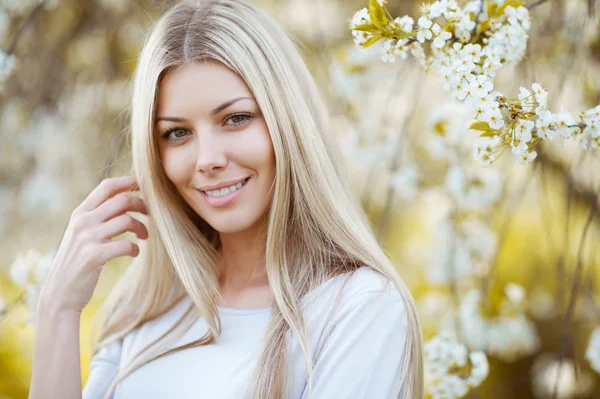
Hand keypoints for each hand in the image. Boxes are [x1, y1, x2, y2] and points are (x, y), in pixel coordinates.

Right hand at [38, 176, 147, 314]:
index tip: (144, 187)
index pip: (107, 186)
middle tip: (150, 215)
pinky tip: (134, 253)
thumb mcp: (81, 233)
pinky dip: (135, 249)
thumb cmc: (77, 261)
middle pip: (122, 200)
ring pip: (126, 220)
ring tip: (144, 237)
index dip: (128, 183)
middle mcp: (83, 221)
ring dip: (142, 228)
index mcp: (80, 213)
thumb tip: (123, 200)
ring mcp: (87, 238)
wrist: (60, 292)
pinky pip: (125, 245)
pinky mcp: (94, 256)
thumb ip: (97, 216)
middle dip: (142, 205)